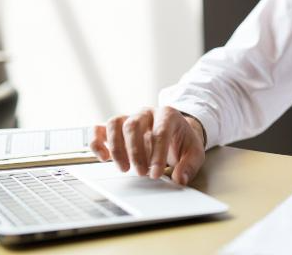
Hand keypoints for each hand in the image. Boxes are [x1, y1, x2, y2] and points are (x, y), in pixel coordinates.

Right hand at [90, 106, 206, 185]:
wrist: (176, 132)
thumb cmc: (183, 141)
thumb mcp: (195, 153)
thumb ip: (189, 166)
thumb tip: (179, 179)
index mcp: (167, 115)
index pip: (160, 131)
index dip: (157, 154)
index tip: (156, 173)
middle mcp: (146, 113)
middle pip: (133, 125)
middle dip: (135, 152)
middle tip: (141, 173)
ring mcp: (129, 117)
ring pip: (114, 124)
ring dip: (116, 148)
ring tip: (123, 168)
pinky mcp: (117, 127)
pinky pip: (99, 129)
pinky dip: (97, 143)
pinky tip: (104, 158)